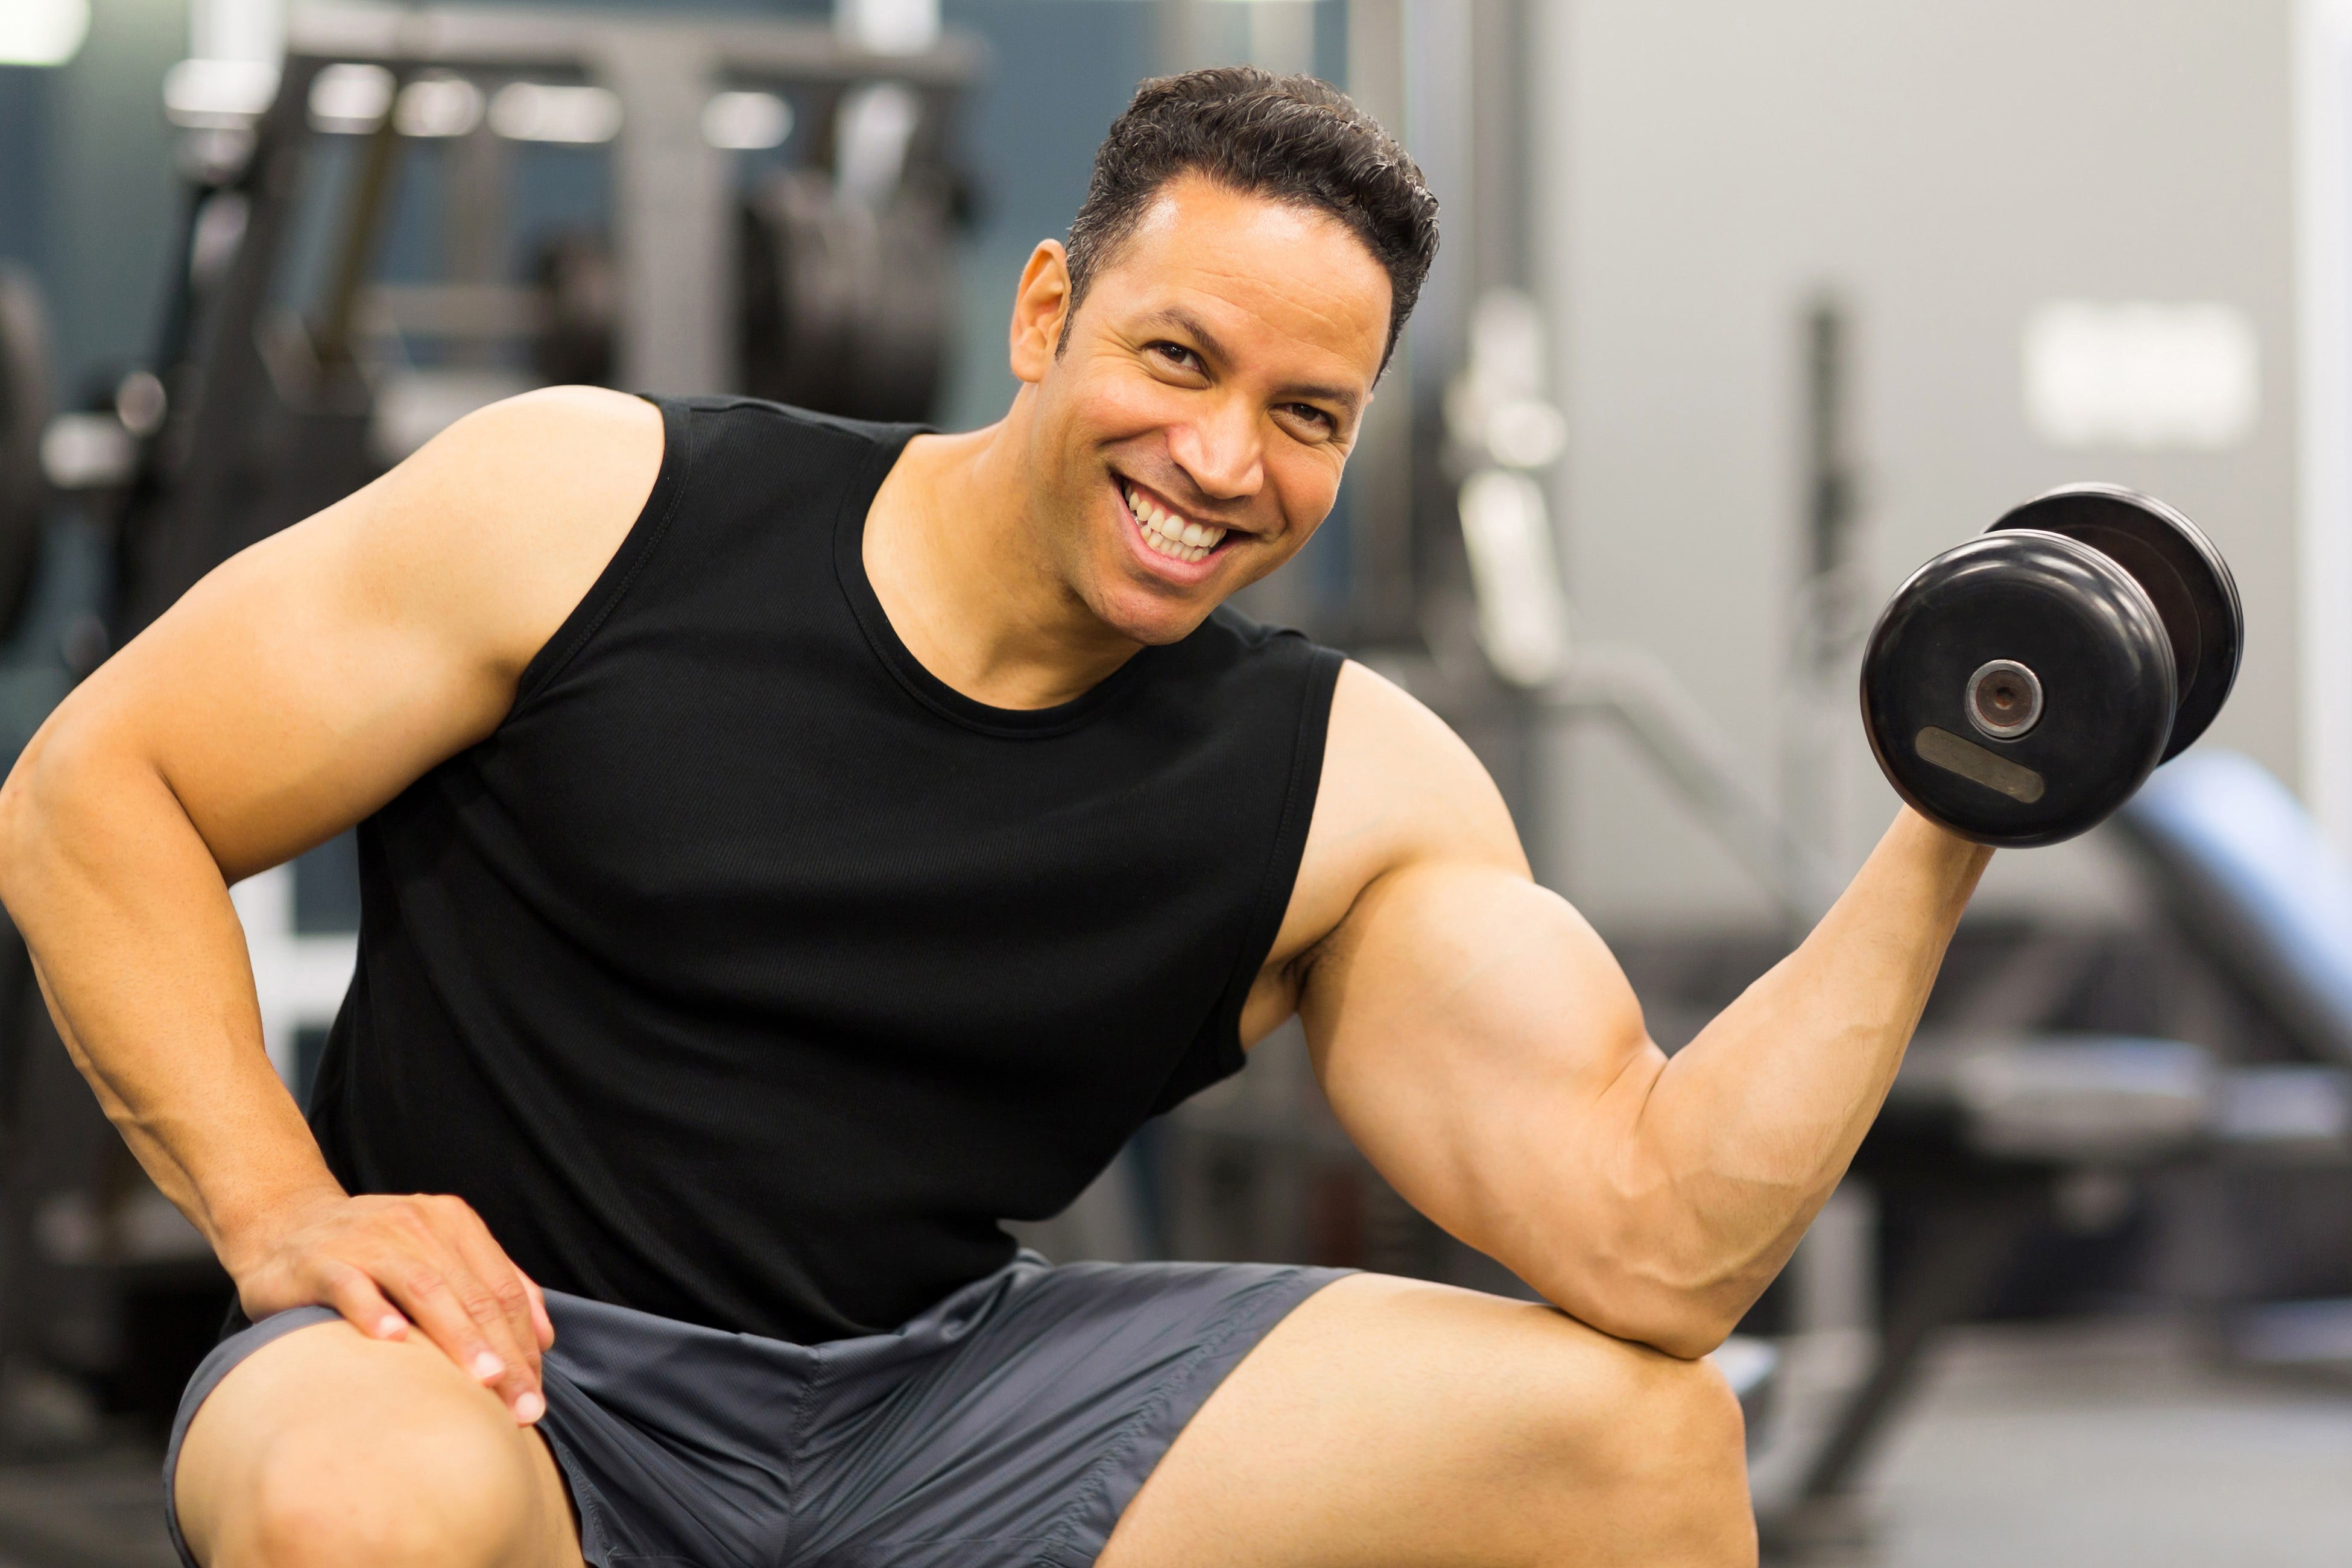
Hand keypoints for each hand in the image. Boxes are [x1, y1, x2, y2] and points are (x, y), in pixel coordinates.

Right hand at [224, 1189, 554, 1422]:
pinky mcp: (321, 1261)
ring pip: (425, 1287)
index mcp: (453, 1223)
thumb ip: (490, 1286)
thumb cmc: (372, 1253)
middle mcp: (417, 1225)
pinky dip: (374, 1311)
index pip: (502, 1288)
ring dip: (459, 1335)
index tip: (535, 1394)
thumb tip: (544, 1339)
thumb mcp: (436, 1255)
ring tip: (485, 1379)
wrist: (283, 1226)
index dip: (525, 1342)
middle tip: (521, 1405)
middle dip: (505, 1352)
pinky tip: (394, 1340)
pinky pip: (352, 1286)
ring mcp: (368, 1240)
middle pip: (473, 1292)